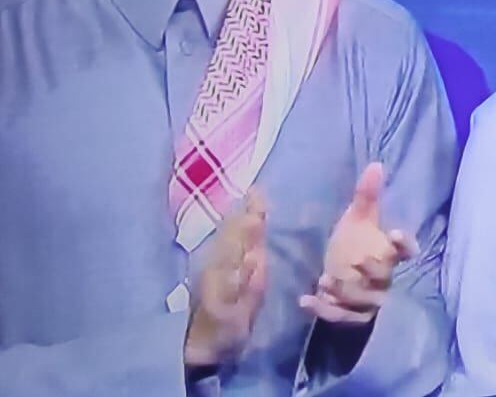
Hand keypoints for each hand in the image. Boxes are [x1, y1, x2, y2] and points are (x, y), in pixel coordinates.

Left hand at [186, 190, 268, 367]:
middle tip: (257, 189)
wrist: (193, 348)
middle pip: (231, 231)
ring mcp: (210, 268)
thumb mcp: (241, 311)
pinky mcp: (208, 276)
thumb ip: (250, 281)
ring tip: (249, 201)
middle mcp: (215, 263)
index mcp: (224, 268)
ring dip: (236, 218)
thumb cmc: (221, 332)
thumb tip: (258, 252)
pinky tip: (235, 228)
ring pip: (224, 237)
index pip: (240, 235)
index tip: (260, 193)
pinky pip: (222, 246)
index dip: (251, 215)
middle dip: (244, 211)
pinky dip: (230, 232)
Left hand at [300, 163, 416, 325]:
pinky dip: (324, 310)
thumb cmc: (353, 244)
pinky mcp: (352, 315)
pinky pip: (342, 316)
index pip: (406, 249)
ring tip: (325, 280)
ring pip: (364, 299)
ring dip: (346, 291)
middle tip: (356, 260)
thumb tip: (376, 164)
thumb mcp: (358, 219)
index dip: (404, 244)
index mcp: (388, 252)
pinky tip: (305, 300)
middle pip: (384, 277)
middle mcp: (383, 277)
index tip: (393, 234)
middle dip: (372, 270)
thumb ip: (367, 195)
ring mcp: (368, 298)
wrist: (337, 277)